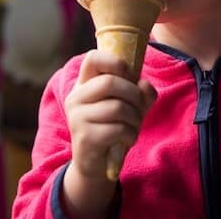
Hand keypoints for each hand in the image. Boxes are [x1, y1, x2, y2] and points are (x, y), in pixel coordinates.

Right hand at [63, 50, 156, 214]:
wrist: (96, 163)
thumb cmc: (113, 126)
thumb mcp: (129, 104)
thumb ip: (140, 91)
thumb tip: (144, 86)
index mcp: (84, 84)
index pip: (93, 58)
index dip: (116, 62)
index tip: (130, 76)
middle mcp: (76, 98)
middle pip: (110, 82)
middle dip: (134, 95)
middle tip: (138, 108)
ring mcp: (77, 118)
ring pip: (118, 107)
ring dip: (135, 118)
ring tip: (133, 126)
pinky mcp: (85, 138)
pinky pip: (118, 129)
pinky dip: (131, 134)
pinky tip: (127, 139)